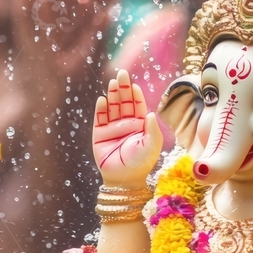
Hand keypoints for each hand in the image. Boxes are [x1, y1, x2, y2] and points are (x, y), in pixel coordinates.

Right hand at [93, 70, 162, 186]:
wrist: (124, 179)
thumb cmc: (141, 163)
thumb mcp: (152, 145)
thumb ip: (152, 129)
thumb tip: (151, 112)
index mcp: (140, 124)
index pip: (137, 104)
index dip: (135, 94)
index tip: (134, 84)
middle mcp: (126, 123)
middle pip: (124, 101)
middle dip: (123, 88)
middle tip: (122, 73)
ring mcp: (112, 128)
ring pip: (112, 107)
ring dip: (112, 94)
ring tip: (112, 82)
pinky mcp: (99, 134)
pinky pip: (99, 119)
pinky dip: (100, 109)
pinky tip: (102, 99)